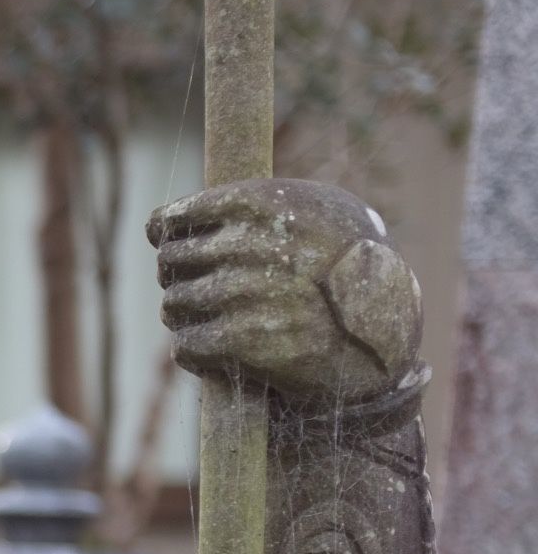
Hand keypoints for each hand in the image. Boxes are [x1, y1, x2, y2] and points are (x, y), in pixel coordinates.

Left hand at [149, 179, 421, 404]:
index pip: (171, 221)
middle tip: (207, 287)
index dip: (166, 236)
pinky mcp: (239, 341)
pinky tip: (219, 349)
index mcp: (258, 202)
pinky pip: (184, 346)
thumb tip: (167, 221)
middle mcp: (246, 245)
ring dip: (188, 316)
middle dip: (181, 276)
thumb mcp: (317, 210)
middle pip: (168, 262)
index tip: (171, 245)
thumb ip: (252, 205)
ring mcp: (241, 293)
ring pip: (173, 305)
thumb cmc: (350, 263)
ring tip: (220, 318)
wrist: (387, 331)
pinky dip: (195, 351)